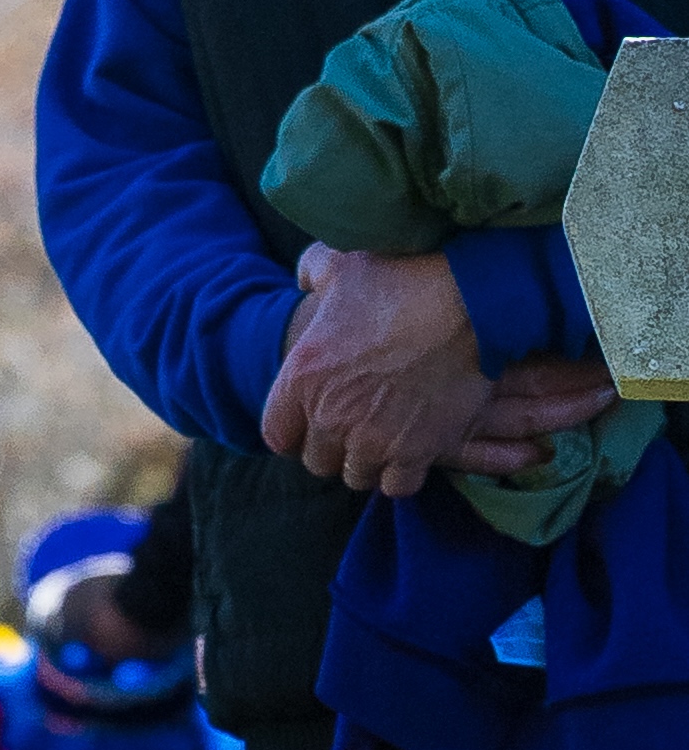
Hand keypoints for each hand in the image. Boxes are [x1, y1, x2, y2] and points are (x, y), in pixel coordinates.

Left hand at [260, 242, 616, 497]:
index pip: (276, 435)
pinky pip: (396, 485)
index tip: (312, 422)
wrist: (472, 300)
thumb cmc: (406, 277)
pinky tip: (411, 450)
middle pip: (317, 461)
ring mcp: (372, 439)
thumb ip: (312, 272)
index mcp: (302, 377)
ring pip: (356, 475)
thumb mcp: (345, 264)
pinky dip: (402, 473)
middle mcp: (330, 415)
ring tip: (384, 438)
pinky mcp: (414, 452)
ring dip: (367, 461)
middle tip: (355, 428)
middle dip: (333, 447)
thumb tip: (302, 279)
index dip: (294, 431)